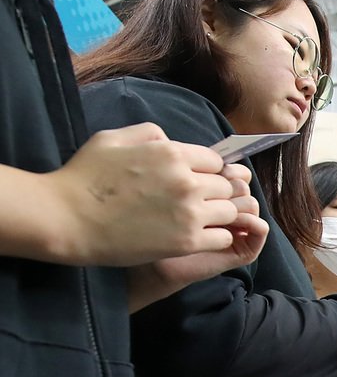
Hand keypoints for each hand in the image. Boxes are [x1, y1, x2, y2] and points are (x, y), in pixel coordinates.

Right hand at [42, 123, 245, 264]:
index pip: (216, 160)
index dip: (209, 171)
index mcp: (172, 153)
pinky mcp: (187, 241)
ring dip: (219, 215)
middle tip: (199, 202)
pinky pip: (224, 237)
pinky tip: (198, 236)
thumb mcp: (112, 139)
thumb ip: (148, 134)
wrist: (66, 219)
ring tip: (199, 219)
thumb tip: (170, 140)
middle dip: (216, 192)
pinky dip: (216, 236)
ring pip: (231, 211)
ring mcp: (189, 212)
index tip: (199, 180)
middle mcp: (187, 181)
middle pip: (226, 185)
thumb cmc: (83, 177)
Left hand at [126, 166, 265, 311]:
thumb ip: (186, 170)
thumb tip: (216, 156)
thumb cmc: (148, 229)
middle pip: (244, 185)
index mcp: (211, 194)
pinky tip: (234, 223)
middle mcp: (227, 210)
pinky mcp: (243, 250)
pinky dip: (252, 223)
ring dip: (240, 204)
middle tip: (210, 194)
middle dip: (230, 185)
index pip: (234, 171)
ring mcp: (238, 230)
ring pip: (252, 204)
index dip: (226, 168)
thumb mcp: (164, 190)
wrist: (149, 267)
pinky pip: (261, 229)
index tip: (208, 170)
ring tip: (218, 211)